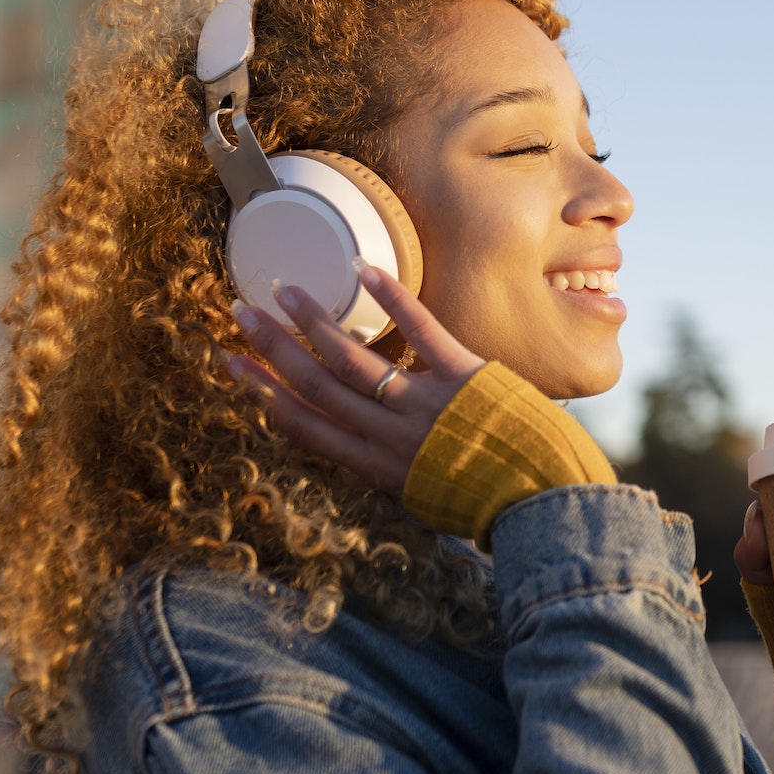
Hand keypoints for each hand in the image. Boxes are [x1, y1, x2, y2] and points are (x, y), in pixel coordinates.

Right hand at [224, 265, 484, 496]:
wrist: (541, 502)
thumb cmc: (488, 503)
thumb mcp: (423, 496)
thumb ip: (395, 466)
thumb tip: (373, 445)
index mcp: (377, 467)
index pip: (305, 426)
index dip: (263, 393)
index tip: (232, 364)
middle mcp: (389, 435)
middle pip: (317, 383)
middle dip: (274, 347)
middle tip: (242, 312)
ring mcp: (423, 404)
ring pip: (354, 356)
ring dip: (315, 320)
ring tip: (287, 289)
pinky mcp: (463, 376)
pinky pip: (420, 330)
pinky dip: (392, 298)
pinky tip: (363, 271)